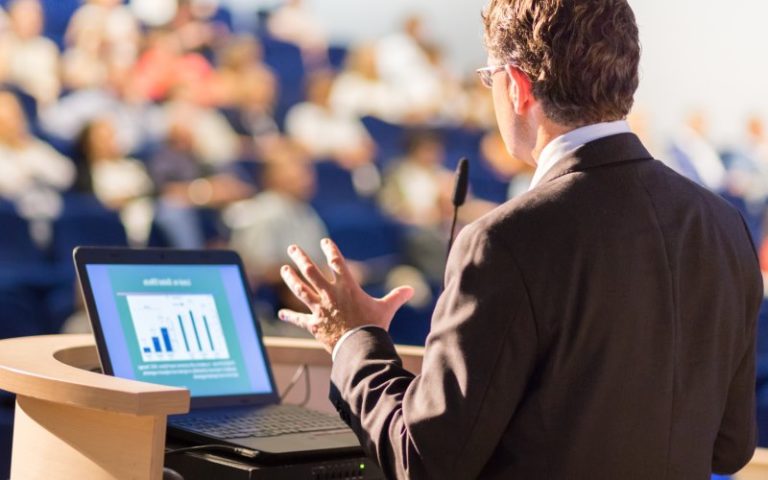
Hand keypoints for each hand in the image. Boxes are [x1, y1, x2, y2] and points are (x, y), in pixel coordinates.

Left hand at [278, 239, 413, 353]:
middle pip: (311, 271)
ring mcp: (319, 309)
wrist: (360, 347)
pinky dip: (290, 316)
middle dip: (301, 258)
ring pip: (301, 290)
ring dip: (291, 278)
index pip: (336, 262)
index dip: (330, 250)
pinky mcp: (314, 324)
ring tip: (284, 269)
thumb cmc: (374, 326)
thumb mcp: (386, 309)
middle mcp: (330, 294)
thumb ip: (396, 297)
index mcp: (347, 287)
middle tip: (292, 249)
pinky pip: (299, 319)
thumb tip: (411, 289)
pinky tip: (282, 313)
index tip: (324, 241)